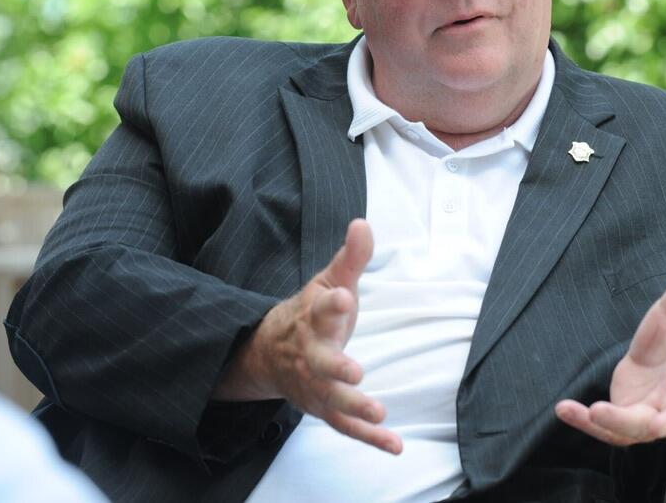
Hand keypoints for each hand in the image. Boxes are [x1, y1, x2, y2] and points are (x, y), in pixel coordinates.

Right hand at [214, 219, 401, 453]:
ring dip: (354, 407)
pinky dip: (369, 438)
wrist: (270, 353)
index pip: (322, 308)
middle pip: (321, 362)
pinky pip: (346, 426)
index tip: (345, 297)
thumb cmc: (310, 314)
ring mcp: (316, 384)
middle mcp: (312, 354)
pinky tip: (395, 444)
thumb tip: (363, 223)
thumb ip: (351, 258)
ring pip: (332, 399)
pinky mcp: (325, 407)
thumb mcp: (329, 282)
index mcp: (313, 319)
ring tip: (378, 411)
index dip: (333, 304)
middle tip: (354, 371)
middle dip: (336, 367)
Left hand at [554, 244, 665, 445]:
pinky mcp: (625, 424)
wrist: (657, 367)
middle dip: (664, 422)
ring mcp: (650, 416)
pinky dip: (584, 423)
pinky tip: (563, 408)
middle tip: (654, 426)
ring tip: (595, 411)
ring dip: (617, 422)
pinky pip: (605, 431)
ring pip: (637, 429)